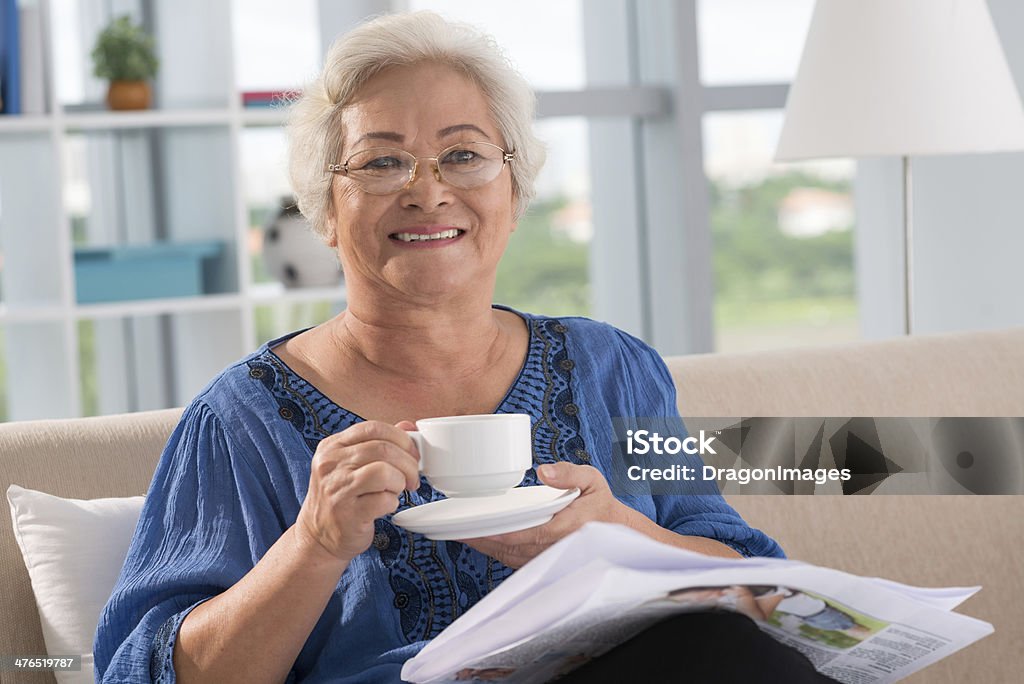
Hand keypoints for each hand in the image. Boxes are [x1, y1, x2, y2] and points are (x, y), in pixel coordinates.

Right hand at [294, 420, 419, 563]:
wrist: (318, 537)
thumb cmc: (340, 498)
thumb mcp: (352, 464)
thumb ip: (379, 443)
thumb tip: (408, 426)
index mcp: (331, 446)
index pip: (373, 429)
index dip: (401, 438)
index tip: (412, 453)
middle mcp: (330, 465)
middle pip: (383, 449)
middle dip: (408, 463)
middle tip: (413, 477)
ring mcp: (337, 489)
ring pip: (384, 472)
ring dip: (400, 482)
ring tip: (396, 491)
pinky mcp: (347, 514)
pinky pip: (384, 500)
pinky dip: (392, 503)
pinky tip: (385, 506)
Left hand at [460, 462, 636, 568]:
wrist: (615, 533)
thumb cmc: (600, 505)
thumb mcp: (593, 480)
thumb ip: (570, 474)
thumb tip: (545, 471)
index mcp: (570, 528)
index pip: (534, 534)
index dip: (508, 535)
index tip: (485, 530)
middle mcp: (558, 548)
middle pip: (516, 549)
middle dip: (487, 542)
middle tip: (460, 530)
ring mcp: (550, 559)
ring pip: (513, 558)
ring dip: (488, 549)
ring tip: (463, 536)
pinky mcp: (545, 563)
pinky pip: (517, 562)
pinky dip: (498, 554)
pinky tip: (482, 543)